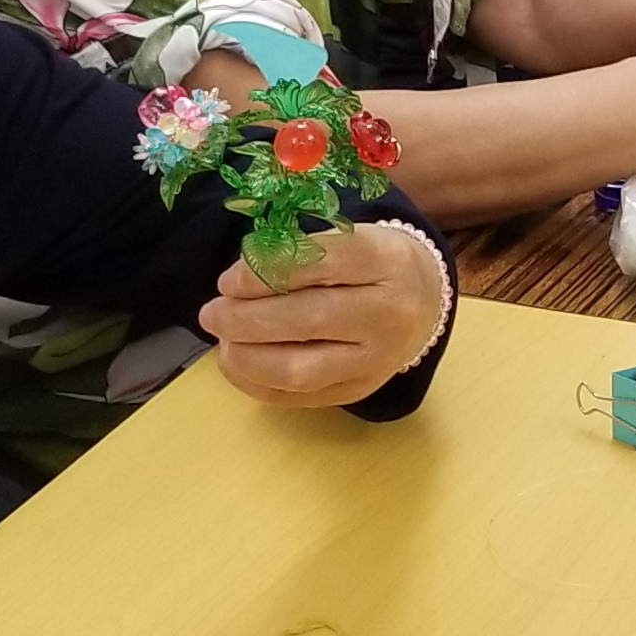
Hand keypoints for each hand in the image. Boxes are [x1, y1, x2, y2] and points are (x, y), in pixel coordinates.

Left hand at [200, 222, 448, 402]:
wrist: (423, 302)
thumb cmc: (370, 263)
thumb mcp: (347, 238)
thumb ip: (296, 252)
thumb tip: (235, 284)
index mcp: (386, 260)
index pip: (319, 264)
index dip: (264, 273)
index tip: (228, 281)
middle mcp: (389, 313)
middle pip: (308, 319)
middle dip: (246, 319)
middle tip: (212, 313)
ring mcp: (377, 359)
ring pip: (301, 368)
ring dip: (247, 357)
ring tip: (223, 341)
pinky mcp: (360, 390)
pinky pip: (299, 397)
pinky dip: (257, 383)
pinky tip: (238, 362)